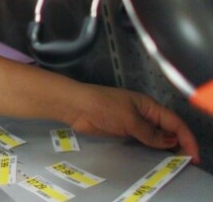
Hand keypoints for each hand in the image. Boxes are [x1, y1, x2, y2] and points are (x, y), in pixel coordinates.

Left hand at [66, 84, 199, 163]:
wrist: (76, 106)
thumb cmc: (103, 106)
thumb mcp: (129, 119)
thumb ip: (149, 133)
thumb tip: (171, 141)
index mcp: (149, 106)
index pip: (174, 122)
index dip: (186, 138)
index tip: (193, 155)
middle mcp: (144, 113)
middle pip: (168, 129)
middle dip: (180, 143)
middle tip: (187, 162)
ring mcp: (134, 121)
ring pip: (156, 135)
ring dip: (166, 147)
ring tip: (176, 162)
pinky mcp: (123, 129)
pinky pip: (143, 139)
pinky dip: (152, 147)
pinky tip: (156, 157)